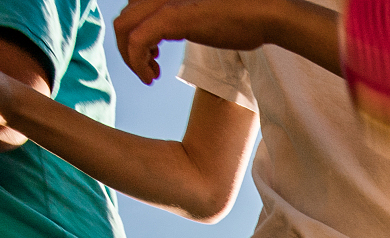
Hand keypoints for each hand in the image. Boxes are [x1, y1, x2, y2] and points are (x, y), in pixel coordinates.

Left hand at [113, 0, 298, 83]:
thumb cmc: (245, 17)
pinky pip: (137, 41)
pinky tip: (152, 77)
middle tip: (150, 69)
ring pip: (123, 28)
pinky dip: (137, 62)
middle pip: (124, 17)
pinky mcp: (172, 17)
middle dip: (128, 49)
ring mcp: (165, 1)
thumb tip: (173, 29)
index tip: (153, 58)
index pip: (134, 8)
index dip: (136, 35)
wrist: (265, 12)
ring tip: (150, 75)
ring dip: (130, 57)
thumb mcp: (205, 16)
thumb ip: (185, 18)